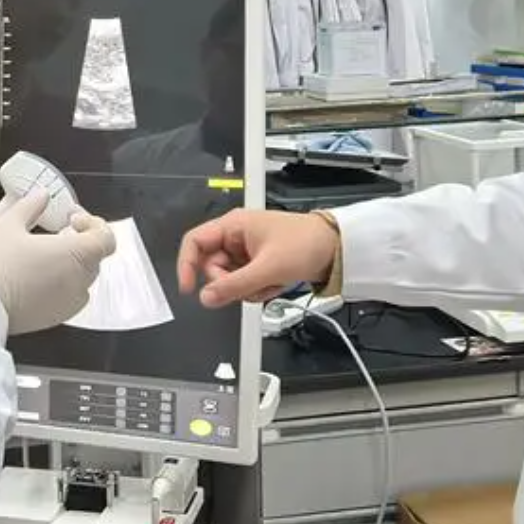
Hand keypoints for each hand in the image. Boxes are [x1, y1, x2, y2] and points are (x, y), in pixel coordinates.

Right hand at [0, 192, 117, 333]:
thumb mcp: (8, 224)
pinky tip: (34, 276)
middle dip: (79, 242)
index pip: (105, 238)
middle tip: (58, 232)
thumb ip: (30, 207)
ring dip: (69, 265)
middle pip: (93, 258)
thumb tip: (40, 197)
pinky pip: (67, 298)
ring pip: (80, 279)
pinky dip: (59, 285)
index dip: (93, 224)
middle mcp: (78, 282)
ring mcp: (67, 303)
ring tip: (44, 255)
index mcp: (75, 255)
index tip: (73, 219)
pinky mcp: (53, 318)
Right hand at [177, 210, 338, 309]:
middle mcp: (237, 237)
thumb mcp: (267, 268)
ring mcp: (247, 252)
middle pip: (212, 266)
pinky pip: (245, 283)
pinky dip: (258, 289)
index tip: (189, 288)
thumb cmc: (306, 243)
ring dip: (247, 288)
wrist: (336, 249)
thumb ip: (233, 285)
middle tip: (248, 285)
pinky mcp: (258, 264)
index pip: (194, 242)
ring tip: (269, 282)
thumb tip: (207, 298)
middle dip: (229, 282)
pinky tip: (275, 283)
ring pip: (229, 279)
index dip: (187, 265)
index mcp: (233, 225)